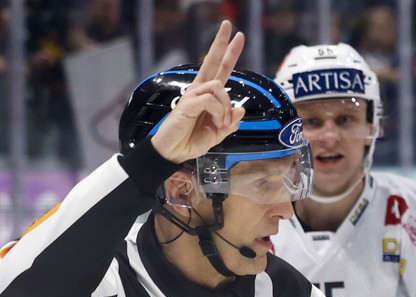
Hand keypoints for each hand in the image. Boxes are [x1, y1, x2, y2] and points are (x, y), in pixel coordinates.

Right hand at [148, 22, 246, 163]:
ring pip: (218, 87)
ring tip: (220, 124)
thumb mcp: (218, 134)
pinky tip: (215, 122)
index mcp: (208, 95)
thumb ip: (231, 123)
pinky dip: (218, 112)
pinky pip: (210, 99)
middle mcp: (199, 90)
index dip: (229, 53)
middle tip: (227, 25)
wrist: (173, 153)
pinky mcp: (187, 104)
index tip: (238, 36)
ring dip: (225, 108)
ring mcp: (192, 96)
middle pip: (211, 62)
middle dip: (221, 44)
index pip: (220, 70)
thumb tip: (241, 109)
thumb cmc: (192, 141)